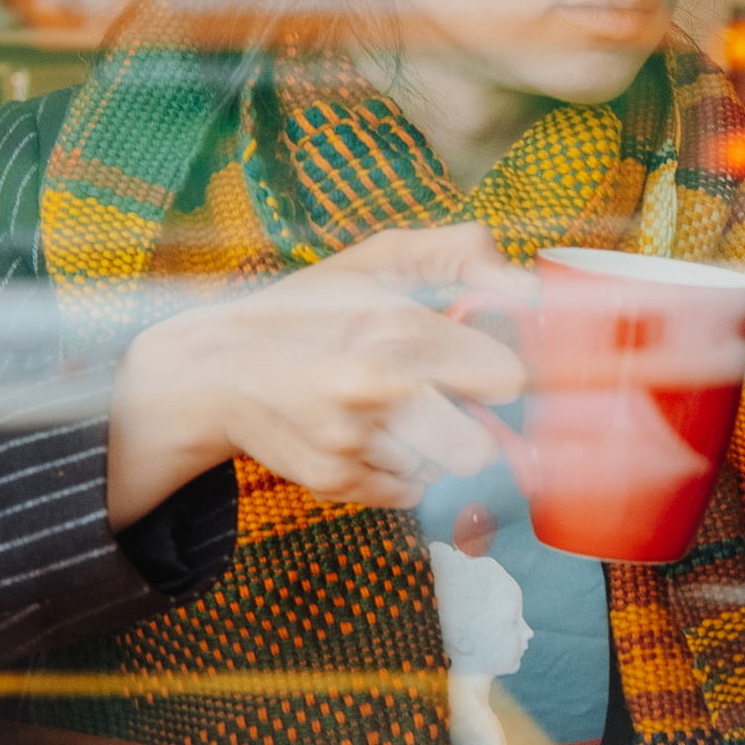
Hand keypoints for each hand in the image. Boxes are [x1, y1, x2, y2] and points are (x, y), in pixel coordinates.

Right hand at [105, 223, 531, 526]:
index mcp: (396, 327)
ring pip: (446, 470)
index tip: (487, 360)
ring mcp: (354, 444)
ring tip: (397, 409)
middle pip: (482, 447)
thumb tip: (530, 289)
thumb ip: (462, 253)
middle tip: (445, 395)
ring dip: (436, 444)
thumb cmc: (309, 308)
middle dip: (472, 423)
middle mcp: (377, 391)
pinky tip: (370, 433)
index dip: (503, 369)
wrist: (214, 368)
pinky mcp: (336, 482)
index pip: (508, 379)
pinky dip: (402, 468)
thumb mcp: (380, 259)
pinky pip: (410, 492)